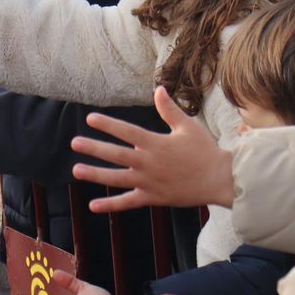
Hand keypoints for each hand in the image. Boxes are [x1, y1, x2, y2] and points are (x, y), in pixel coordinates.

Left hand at [70, 87, 233, 212]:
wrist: (220, 180)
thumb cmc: (205, 151)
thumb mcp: (187, 126)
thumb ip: (169, 109)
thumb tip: (158, 88)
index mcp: (155, 143)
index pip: (127, 132)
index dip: (108, 125)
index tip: (90, 118)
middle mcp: (148, 163)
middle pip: (116, 154)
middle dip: (94, 148)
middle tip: (75, 143)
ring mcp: (149, 182)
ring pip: (117, 178)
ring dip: (96, 175)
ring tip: (76, 170)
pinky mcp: (152, 198)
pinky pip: (128, 202)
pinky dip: (111, 205)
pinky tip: (92, 206)